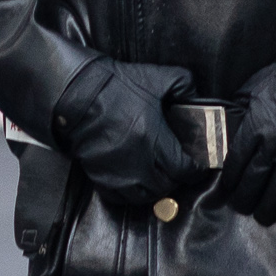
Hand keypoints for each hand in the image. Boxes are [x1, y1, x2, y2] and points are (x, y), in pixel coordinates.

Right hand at [51, 59, 203, 211]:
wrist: (78, 93)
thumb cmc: (115, 86)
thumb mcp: (156, 77)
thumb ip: (183, 84)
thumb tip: (196, 97)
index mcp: (153, 138)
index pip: (183, 169)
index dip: (194, 171)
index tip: (196, 167)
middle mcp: (137, 161)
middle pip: (165, 185)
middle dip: (175, 179)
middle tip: (177, 169)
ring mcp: (117, 172)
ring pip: (144, 196)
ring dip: (154, 189)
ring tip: (156, 177)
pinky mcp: (99, 176)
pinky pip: (120, 197)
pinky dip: (130, 194)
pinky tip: (134, 182)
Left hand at [223, 62, 275, 225]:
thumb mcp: (255, 90)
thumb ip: (241, 110)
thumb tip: (225, 124)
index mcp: (255, 127)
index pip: (235, 161)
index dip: (229, 180)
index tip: (227, 189)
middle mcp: (273, 145)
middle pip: (253, 180)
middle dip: (245, 199)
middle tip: (242, 208)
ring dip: (267, 208)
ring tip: (262, 217)